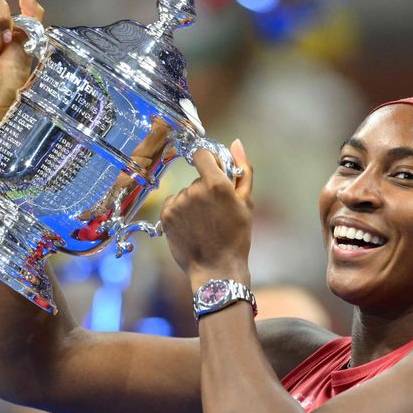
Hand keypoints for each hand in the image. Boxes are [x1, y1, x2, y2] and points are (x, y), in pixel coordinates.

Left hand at [159, 139, 252, 284]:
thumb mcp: (246, 203)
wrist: (216, 269)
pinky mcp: (166, 215)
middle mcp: (194, 190)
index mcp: (216, 184)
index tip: (215, 174)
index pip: (202, 155)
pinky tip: (192, 227)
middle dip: (206, 189)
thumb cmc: (236, 237)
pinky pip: (174, 203)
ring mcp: (178, 203)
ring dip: (193, 202)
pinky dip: (181, 212)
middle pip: (198, 178)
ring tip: (204, 224)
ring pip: (186, 193)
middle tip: (216, 212)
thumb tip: (236, 143)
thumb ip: (243, 169)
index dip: (210, 162)